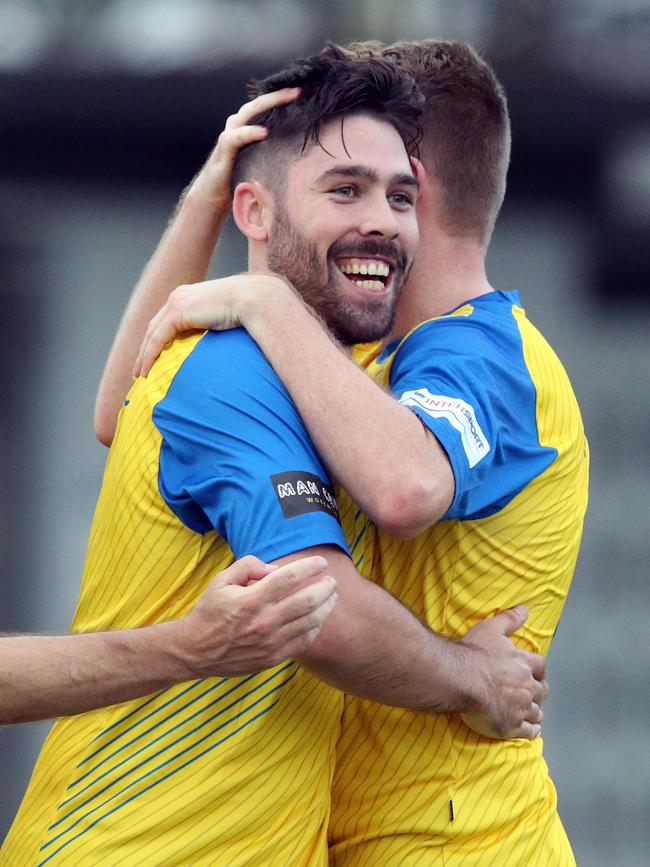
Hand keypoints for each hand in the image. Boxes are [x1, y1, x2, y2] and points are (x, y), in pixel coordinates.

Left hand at [133, 273, 288, 376]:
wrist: (255, 299)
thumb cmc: (251, 311)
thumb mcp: (229, 320)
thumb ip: (218, 329)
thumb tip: (224, 349)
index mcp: (189, 297)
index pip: (167, 321)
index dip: (158, 340)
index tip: (154, 357)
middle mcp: (179, 297)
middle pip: (155, 327)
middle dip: (146, 348)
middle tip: (140, 368)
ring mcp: (177, 302)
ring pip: (152, 334)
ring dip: (144, 355)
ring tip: (140, 374)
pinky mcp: (178, 312)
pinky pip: (158, 338)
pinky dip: (150, 355)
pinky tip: (146, 370)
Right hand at [178, 554, 336, 677]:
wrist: (196, 651)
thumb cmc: (210, 612)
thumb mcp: (221, 580)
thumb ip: (248, 566)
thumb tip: (275, 568)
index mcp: (252, 599)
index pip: (289, 577)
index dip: (309, 567)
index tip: (320, 562)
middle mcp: (264, 621)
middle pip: (307, 600)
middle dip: (325, 587)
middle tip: (331, 580)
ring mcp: (271, 642)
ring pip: (311, 621)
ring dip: (326, 606)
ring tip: (332, 597)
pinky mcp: (274, 657)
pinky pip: (304, 641)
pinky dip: (316, 627)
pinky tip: (318, 618)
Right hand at [190, 87, 300, 209]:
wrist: (212, 199)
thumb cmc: (238, 181)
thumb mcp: (261, 165)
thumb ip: (273, 154)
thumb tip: (300, 156)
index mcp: (247, 128)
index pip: (266, 107)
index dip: (283, 98)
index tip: (304, 93)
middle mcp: (237, 127)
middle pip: (259, 103)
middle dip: (280, 95)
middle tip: (300, 90)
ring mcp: (229, 136)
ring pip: (249, 112)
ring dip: (269, 104)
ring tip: (288, 99)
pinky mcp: (223, 150)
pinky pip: (236, 137)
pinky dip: (250, 132)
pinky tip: (264, 132)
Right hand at [459, 605, 547, 739]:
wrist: (462, 679)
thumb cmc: (475, 654)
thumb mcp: (491, 629)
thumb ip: (509, 619)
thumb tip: (525, 609)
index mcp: (524, 664)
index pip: (541, 666)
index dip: (539, 670)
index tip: (535, 673)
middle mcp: (527, 687)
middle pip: (542, 691)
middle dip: (538, 692)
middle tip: (531, 693)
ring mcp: (521, 708)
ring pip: (537, 713)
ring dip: (535, 712)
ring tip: (530, 713)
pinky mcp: (512, 726)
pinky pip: (530, 732)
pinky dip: (531, 730)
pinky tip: (528, 730)